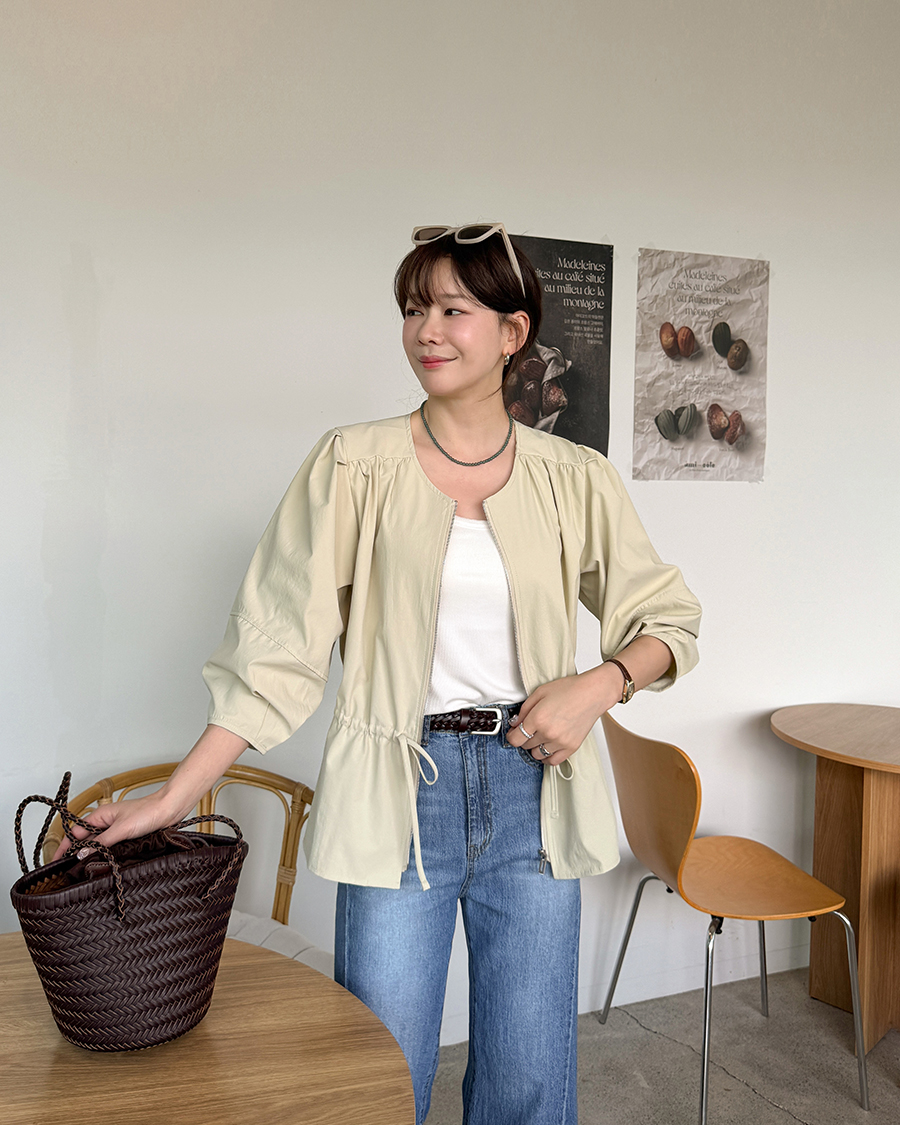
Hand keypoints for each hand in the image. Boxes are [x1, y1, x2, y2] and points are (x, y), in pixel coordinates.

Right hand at [52, 792, 178, 860]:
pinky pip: (111, 849)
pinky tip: (105, 866)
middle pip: (85, 841)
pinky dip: (106, 857)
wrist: (170, 810)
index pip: (75, 833)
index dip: (64, 847)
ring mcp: (116, 831)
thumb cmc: (147, 812)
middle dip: (77, 855)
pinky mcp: (126, 838)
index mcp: (99, 816)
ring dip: (93, 857)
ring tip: (86, 872)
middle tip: (71, 872)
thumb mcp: (121, 829)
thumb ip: (101, 843)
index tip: (56, 862)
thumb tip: (82, 855)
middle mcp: (105, 823)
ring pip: (98, 847)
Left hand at [505, 667, 622, 765]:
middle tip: (529, 729)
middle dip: (524, 738)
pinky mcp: (571, 747)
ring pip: (537, 755)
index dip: (511, 736)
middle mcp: (548, 733)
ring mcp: (560, 742)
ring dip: (535, 747)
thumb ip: (524, 709)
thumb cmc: (569, 689)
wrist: (592, 693)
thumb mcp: (540, 692)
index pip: (515, 739)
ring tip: (540, 737)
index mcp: (538, 718)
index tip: (513, 733)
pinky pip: (553, 761)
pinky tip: (547, 748)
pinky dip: (547, 757)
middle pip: (525, 746)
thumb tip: (515, 723)